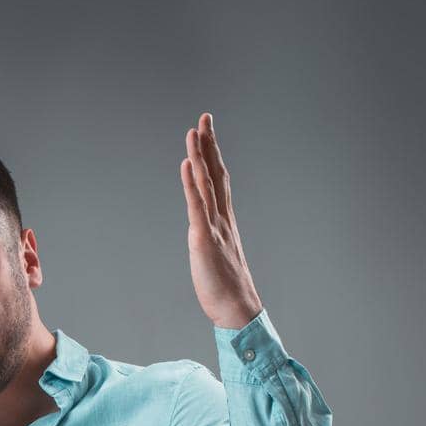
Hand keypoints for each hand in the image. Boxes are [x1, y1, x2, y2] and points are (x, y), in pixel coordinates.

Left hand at [180, 113, 263, 329]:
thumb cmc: (226, 286)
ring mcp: (215, 226)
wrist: (237, 308)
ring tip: (194, 131)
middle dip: (209, 145)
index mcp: (224, 220)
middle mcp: (222, 217)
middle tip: (205, 118)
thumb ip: (210, 236)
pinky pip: (198, 207)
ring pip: (207, 184)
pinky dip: (192, 184)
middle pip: (215, 173)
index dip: (212, 154)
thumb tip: (201, 228)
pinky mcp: (205, 239)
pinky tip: (188, 164)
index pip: (218, 179)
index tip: (207, 131)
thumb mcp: (215, 253)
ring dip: (200, 156)